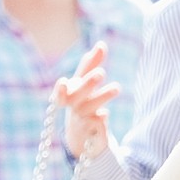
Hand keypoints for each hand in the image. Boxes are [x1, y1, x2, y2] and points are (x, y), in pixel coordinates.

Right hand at [54, 43, 119, 159]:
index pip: (67, 86)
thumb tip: (101, 44)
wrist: (79, 135)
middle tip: (101, 72)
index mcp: (71, 91)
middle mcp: (74, 104)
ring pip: (89, 108)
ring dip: (102, 97)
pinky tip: (105, 114)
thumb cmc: (82, 102)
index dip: (62, 87)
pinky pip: (95, 125)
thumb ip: (92, 65)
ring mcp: (81, 118)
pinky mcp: (91, 131)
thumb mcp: (85, 84)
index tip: (63, 81)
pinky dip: (99, 120)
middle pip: (78, 95)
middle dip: (88, 84)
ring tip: (117, 87)